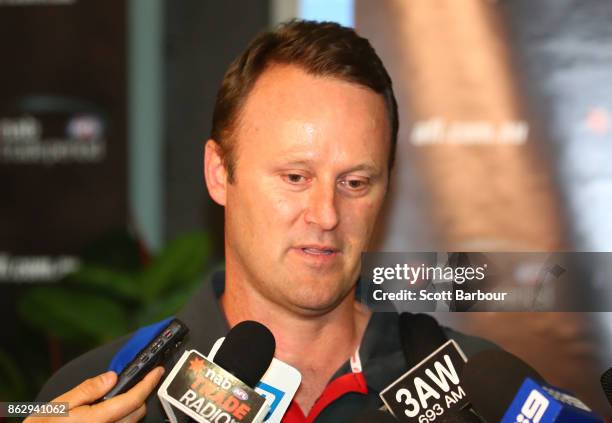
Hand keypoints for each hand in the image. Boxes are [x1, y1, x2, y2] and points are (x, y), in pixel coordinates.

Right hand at [25, 367, 164, 422]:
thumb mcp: (61, 403)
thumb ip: (88, 389)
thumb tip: (111, 377)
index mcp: (97, 420)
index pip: (133, 399)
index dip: (148, 383)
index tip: (157, 372)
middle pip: (137, 412)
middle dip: (140, 394)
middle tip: (136, 380)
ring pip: (131, 421)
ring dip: (131, 408)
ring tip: (117, 397)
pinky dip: (122, 418)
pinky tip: (110, 412)